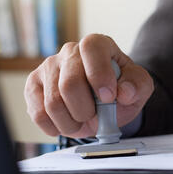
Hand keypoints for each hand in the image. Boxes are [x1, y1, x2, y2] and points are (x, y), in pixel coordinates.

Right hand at [24, 34, 153, 137]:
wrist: (104, 103)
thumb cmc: (119, 90)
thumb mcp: (138, 87)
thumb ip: (138, 85)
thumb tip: (125, 91)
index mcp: (96, 45)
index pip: (91, 48)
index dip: (99, 75)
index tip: (108, 98)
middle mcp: (69, 52)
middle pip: (69, 84)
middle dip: (85, 110)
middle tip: (94, 116)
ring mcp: (48, 67)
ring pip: (52, 103)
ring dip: (72, 123)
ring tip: (81, 121)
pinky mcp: (33, 86)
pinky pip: (38, 113)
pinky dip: (55, 127)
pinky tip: (66, 123)